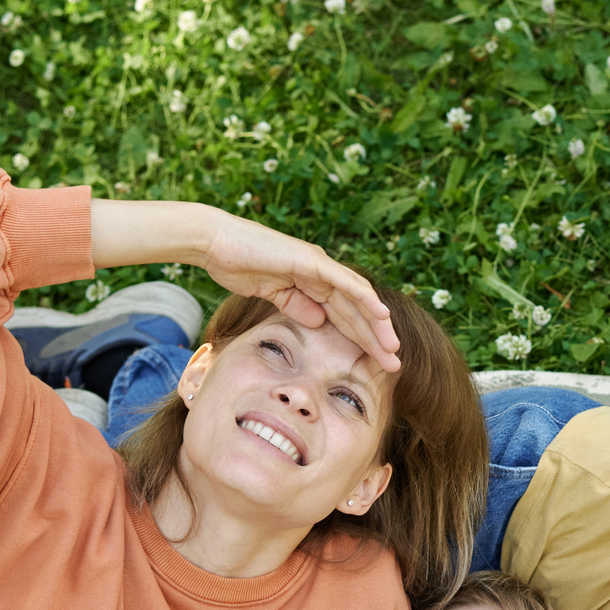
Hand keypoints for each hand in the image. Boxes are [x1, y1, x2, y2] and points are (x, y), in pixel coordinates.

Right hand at [201, 212, 399, 373]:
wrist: (216, 244)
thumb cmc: (237, 265)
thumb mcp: (272, 295)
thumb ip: (296, 307)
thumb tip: (319, 322)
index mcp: (312, 283)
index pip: (344, 317)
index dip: (361, 340)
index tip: (374, 364)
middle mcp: (322, 273)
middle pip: (356, 312)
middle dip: (375, 339)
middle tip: (394, 365)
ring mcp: (319, 266)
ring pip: (358, 300)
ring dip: (377, 326)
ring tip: (393, 349)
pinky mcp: (313, 261)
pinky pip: (346, 283)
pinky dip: (366, 299)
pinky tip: (382, 316)